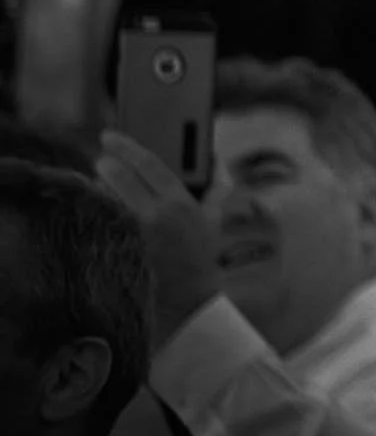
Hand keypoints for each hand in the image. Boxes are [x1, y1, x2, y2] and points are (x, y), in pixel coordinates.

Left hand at [96, 130, 224, 348]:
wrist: (189, 298)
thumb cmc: (202, 257)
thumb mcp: (213, 220)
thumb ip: (216, 190)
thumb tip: (218, 165)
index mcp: (181, 202)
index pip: (149, 164)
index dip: (126, 147)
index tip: (109, 137)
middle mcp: (157, 214)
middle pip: (122, 179)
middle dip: (106, 165)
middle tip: (99, 158)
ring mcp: (137, 233)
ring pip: (108, 199)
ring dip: (101, 188)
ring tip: (98, 181)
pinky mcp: (123, 248)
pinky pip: (106, 220)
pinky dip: (101, 209)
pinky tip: (97, 206)